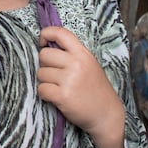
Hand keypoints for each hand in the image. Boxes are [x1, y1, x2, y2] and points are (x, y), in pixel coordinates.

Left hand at [37, 25, 126, 147]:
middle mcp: (76, 64)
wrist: (106, 114)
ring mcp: (69, 80)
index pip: (61, 33)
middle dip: (45, 65)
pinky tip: (56, 97)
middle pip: (44, 54)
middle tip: (55, 75)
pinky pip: (42, 89)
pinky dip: (45, 94)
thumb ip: (72, 55)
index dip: (46, 34)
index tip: (43, 42)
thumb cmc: (96, 90)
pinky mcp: (63, 96)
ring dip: (45, 81)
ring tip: (58, 88)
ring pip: (41, 73)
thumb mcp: (90, 65)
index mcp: (83, 54)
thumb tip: (46, 47)